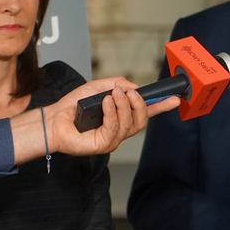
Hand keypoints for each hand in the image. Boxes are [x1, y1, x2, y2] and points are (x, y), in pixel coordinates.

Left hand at [35, 77, 179, 158]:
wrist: (54, 118)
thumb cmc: (74, 106)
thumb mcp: (99, 86)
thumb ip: (117, 83)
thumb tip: (134, 87)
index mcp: (121, 116)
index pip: (146, 112)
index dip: (161, 106)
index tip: (174, 99)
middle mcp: (120, 129)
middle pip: (141, 120)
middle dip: (139, 104)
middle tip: (129, 92)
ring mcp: (112, 139)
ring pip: (129, 124)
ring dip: (123, 106)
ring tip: (112, 95)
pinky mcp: (103, 145)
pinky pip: (114, 129)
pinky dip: (111, 113)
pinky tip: (105, 104)